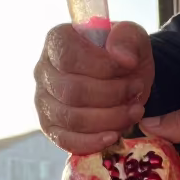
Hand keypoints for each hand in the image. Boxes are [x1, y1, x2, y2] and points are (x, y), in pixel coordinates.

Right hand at [34, 22, 154, 153]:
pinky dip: (92, 142)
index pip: (69, 57)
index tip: (130, 67)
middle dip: (111, 95)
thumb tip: (123, 58)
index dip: (102, 66)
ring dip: (109, 119)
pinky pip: (66, 141)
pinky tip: (114, 135)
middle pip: (71, 92)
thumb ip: (128, 38)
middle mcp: (43, 71)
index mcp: (56, 41)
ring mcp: (43, 102)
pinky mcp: (51, 128)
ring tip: (134, 110)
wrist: (124, 79)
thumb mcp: (132, 37)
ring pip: (72, 119)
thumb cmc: (122, 55)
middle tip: (136, 90)